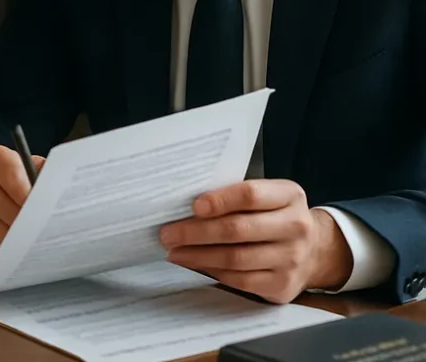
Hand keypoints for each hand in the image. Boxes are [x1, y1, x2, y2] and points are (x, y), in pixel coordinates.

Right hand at [0, 145, 44, 260]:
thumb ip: (48, 178)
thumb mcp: (42, 173)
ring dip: (18, 239)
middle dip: (24, 219)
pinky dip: (7, 252)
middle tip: (42, 230)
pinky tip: (21, 249)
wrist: (15, 194)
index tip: (38, 206)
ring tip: (35, 241)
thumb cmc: (32, 183)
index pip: (9, 170)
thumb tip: (58, 193)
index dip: (24, 189)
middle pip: (0, 203)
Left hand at [160, 179, 352, 303]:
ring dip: (197, 255)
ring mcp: (292, 259)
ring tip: (174, 251)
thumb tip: (186, 206)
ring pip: (235, 258)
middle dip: (196, 232)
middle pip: (237, 229)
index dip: (219, 200)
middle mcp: (296, 227)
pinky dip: (212, 272)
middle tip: (168, 234)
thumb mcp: (267, 197)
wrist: (314, 251)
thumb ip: (234, 196)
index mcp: (289, 196)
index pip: (250, 195)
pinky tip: (194, 265)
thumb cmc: (274, 217)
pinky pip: (240, 280)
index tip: (193, 206)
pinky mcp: (283, 286)